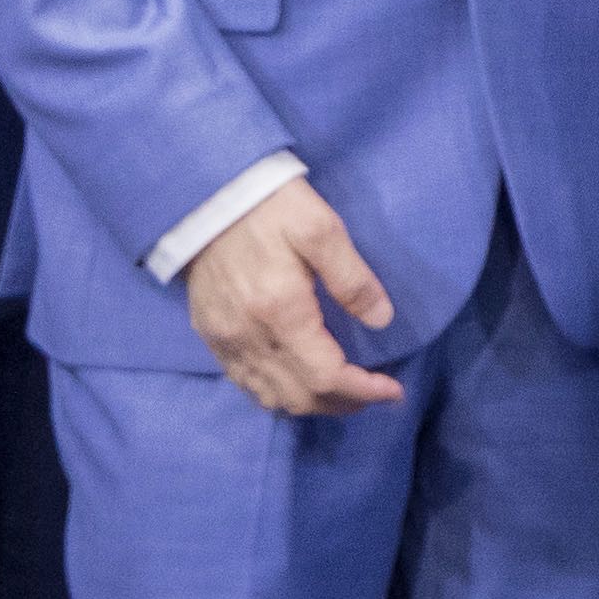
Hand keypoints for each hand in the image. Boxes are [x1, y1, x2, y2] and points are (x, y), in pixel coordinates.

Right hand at [183, 178, 404, 414]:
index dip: (364, 391)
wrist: (204, 195)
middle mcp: (248, 337)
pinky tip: (299, 381)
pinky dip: (277, 393)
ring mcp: (224, 340)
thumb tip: (382, 319)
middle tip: (375, 393)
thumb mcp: (321, 229)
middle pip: (299, 397)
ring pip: (270, 397)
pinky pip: (244, 382)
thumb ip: (352, 278)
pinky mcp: (210, 334)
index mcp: (280, 312)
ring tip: (344, 393)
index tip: (393, 390)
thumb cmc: (270, 207)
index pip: (326, 377)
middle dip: (343, 404)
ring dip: (311, 404)